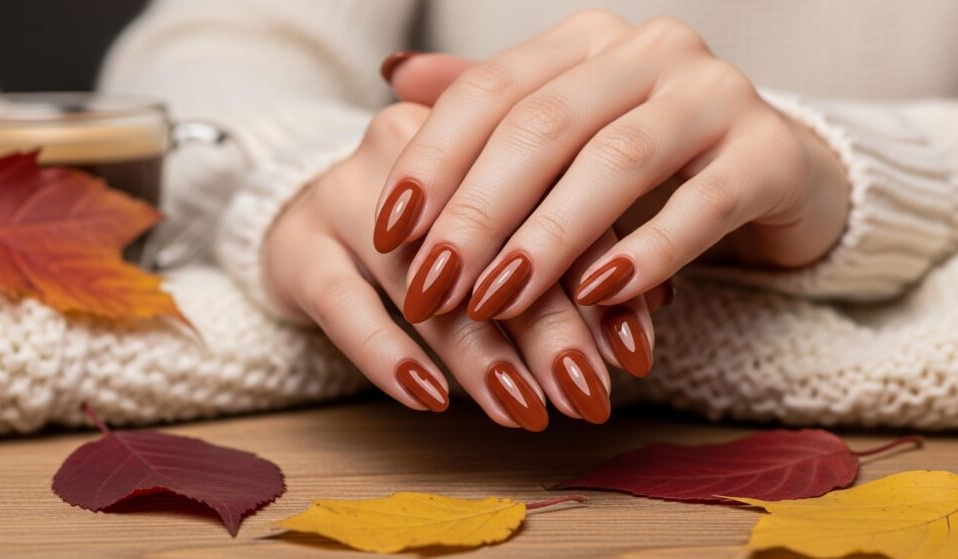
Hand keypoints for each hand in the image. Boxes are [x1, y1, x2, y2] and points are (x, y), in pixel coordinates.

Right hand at [265, 102, 659, 429]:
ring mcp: (348, 193)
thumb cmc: (431, 227)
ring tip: (523, 411)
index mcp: (479, 129)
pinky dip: (389, 355)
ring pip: (422, 280)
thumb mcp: (501, 227)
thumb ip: (573, 250)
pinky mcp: (298, 243)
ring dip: (478, 354)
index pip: (552, 204)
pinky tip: (430, 399)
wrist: (309, 213)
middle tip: (585, 396)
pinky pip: (345, 304)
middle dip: (547, 331)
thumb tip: (658, 298)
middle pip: (490, 244)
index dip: (599, 283)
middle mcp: (412, 147)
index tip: (633, 356)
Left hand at [374, 11, 849, 320]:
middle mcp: (651, 51)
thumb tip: (394, 75)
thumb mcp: (566, 129)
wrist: (777, 170)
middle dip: (477, 213)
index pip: (491, 89)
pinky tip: (597, 297)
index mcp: (588, 41)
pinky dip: (646, 252)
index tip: (388, 230)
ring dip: (547, 239)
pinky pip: (702, 205)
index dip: (433, 159)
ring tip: (496, 300)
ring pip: (615, 162)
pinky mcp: (770, 154)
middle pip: (543, 127)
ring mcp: (715, 96)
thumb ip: (490, 106)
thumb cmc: (652, 158)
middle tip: (431, 286)